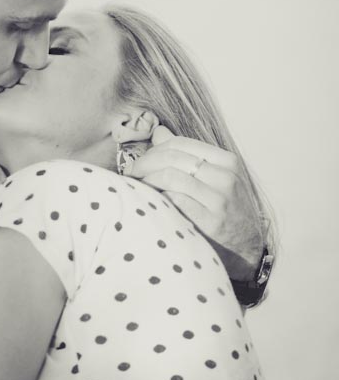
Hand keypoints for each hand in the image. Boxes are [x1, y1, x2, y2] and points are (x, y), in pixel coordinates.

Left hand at [127, 126, 263, 279]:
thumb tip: (159, 132)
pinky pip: (174, 200)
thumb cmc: (224, 208)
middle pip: (172, 158)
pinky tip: (150, 201)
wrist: (248, 247)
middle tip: (130, 172)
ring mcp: (219, 200)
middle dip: (144, 163)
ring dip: (146, 180)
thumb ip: (187, 154)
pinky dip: (157, 197)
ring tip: (136, 186)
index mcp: (227, 161)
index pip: (180, 143)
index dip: (153, 149)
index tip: (139, 160)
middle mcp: (226, 178)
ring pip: (170, 177)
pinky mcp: (210, 222)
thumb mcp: (214, 177)